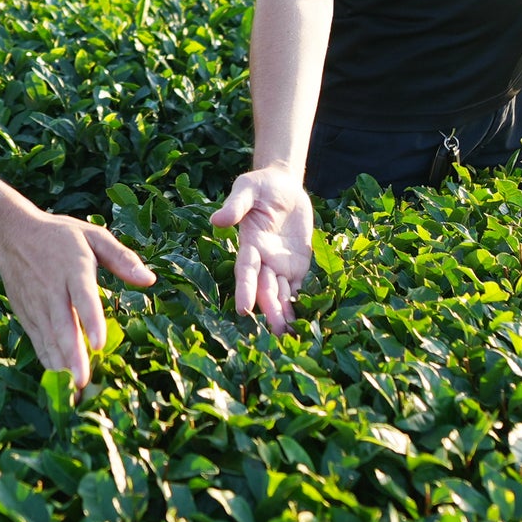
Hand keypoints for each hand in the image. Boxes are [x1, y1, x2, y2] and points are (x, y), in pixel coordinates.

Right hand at [0, 212, 154, 386]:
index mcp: (73, 268)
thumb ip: (121, 258)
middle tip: (84, 382)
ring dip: (61, 365)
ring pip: (49, 339)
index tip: (99, 344)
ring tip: (74, 390)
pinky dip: (48, 360)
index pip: (82, 297)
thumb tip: (150, 280)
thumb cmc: (59, 235)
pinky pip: (38, 341)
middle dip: (73, 355)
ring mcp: (37, 304)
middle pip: (63, 326)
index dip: (90, 321)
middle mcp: (53, 289)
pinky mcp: (26, 314)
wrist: (11, 234)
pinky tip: (60, 379)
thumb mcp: (92, 236)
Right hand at [210, 166, 313, 335]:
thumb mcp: (247, 188)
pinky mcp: (297, 264)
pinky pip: (297, 287)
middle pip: (265, 288)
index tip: (243, 309)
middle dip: (270, 310)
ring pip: (281, 293)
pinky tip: (303, 322)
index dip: (245, 289)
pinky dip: (299, 304)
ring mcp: (281, 264)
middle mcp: (264, 259)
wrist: (284, 185)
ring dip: (284, 314)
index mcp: (250, 243)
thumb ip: (236, 205)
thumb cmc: (261, 185)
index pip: (246, 270)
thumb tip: (217, 221)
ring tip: (288, 336)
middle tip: (276, 332)